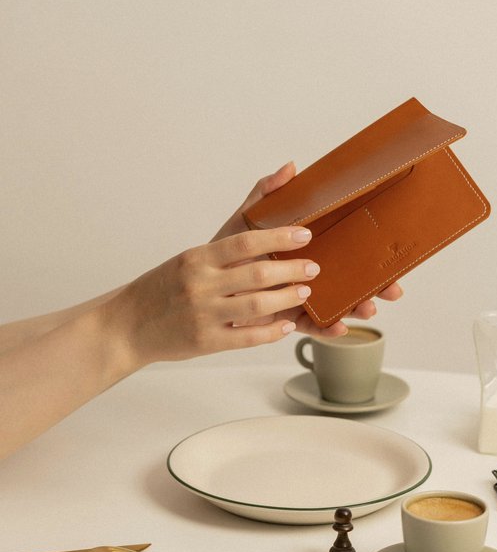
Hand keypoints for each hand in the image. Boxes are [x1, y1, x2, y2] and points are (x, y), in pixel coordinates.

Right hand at [110, 225, 320, 365]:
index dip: (279, 238)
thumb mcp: (190, 257)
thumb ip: (229, 241)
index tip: (304, 235)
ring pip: (256, 307)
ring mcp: (203, 315)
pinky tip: (285, 325)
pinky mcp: (206, 342)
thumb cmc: (164, 287)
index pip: (245, 242)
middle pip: (257, 275)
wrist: (127, 325)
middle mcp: (200, 285)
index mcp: (197, 258)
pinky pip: (247, 338)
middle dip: (291, 271)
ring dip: (287, 299)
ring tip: (304, 293)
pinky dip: (271, 332)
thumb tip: (266, 210)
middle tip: (313, 268)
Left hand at [212, 162, 402, 337]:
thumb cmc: (228, 248)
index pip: (347, 252)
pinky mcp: (285, 317)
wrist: (200, 282)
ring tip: (368, 308)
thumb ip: (267, 193)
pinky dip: (326, 329)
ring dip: (355, 308)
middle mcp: (309, 274)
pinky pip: (310, 326)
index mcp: (307, 249)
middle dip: (375, 287)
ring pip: (336, 304)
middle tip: (392, 288)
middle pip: (351, 281)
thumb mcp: (248, 217)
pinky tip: (339, 327)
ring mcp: (299, 297)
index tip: (392, 259)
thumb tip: (291, 168)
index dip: (371, 256)